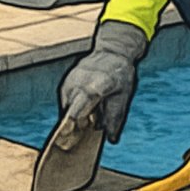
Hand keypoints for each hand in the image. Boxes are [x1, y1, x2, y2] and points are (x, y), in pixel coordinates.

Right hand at [58, 20, 147, 142]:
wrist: (112, 51)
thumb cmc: (120, 74)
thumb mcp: (123, 97)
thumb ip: (115, 119)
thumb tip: (111, 139)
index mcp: (94, 87)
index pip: (77, 110)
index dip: (72, 126)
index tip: (66, 139)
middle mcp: (78, 84)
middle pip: (71, 114)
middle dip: (77, 126)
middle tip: (88, 129)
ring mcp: (70, 83)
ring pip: (68, 109)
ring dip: (77, 116)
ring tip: (93, 110)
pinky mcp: (66, 84)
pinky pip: (68, 103)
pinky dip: (75, 109)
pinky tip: (88, 105)